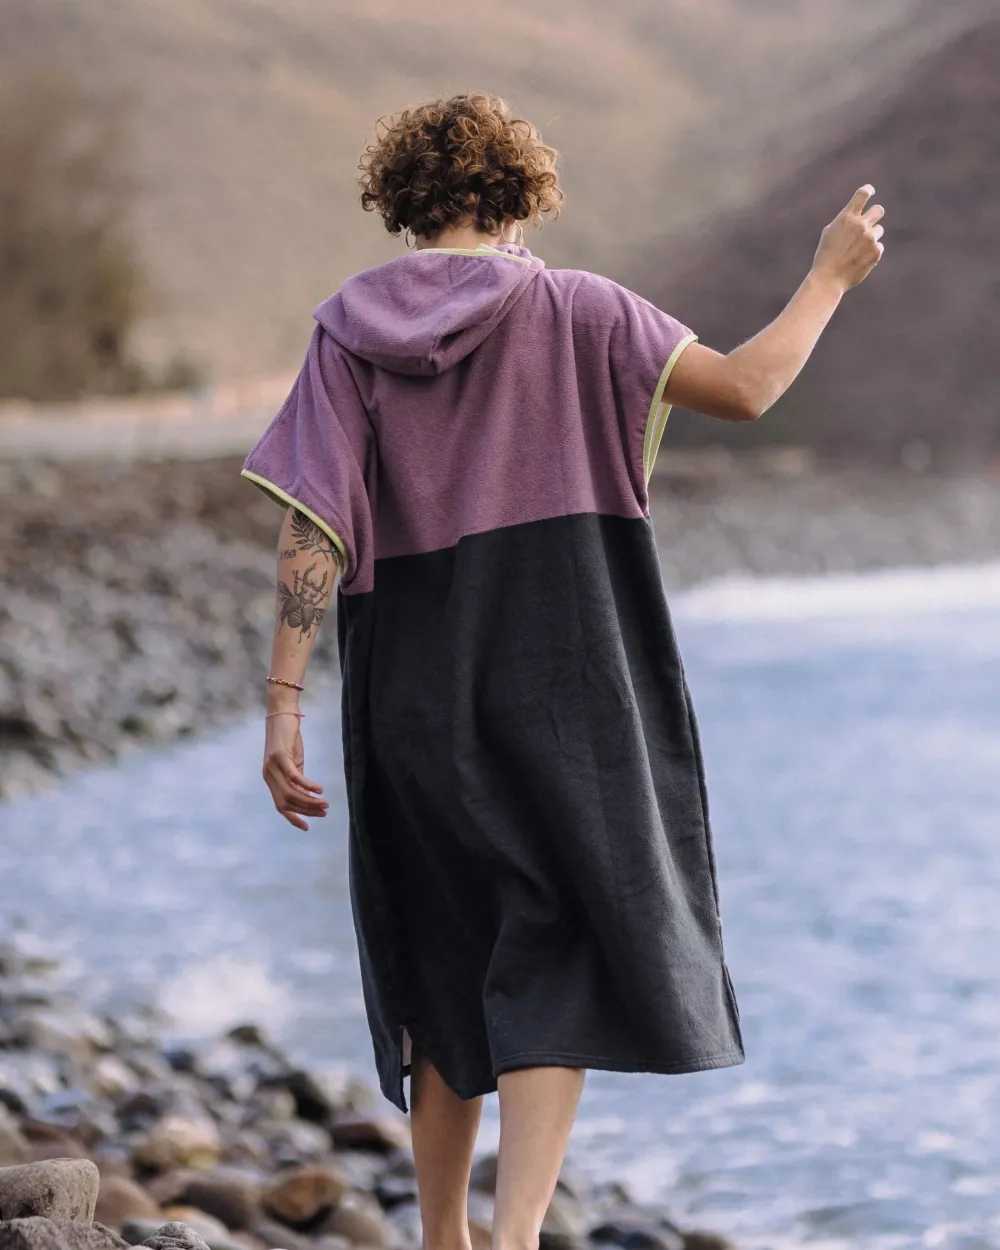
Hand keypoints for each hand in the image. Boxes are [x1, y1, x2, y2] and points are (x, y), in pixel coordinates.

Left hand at [262, 712, 328, 829]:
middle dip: (307, 810)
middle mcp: (268, 776)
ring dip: (309, 800)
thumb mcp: (294, 761)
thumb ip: (297, 778)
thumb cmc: (289, 737)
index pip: (280, 805)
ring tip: (325, 803)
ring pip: (291, 792)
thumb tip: (307, 794)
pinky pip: (294, 777)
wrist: (282, 713)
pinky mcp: (279, 756)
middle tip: (324, 812)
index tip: (307, 827)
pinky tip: (319, 789)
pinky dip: (307, 785)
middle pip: (287, 802)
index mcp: (271, 779)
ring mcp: (272, 767)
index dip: (293, 818)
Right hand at [811, 185, 884, 292]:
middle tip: (870, 222)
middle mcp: (861, 225)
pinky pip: (878, 247)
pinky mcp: (876, 251)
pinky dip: (870, 253)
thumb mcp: (829, 233)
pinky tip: (859, 261)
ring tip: (857, 251)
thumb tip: (858, 216)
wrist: (828, 278)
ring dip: (871, 237)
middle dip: (876, 213)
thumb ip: (845, 222)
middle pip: (879, 209)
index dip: (868, 190)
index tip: (870, 191)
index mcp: (846, 217)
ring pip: (878, 230)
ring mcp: (870, 238)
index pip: (863, 194)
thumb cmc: (825, 256)